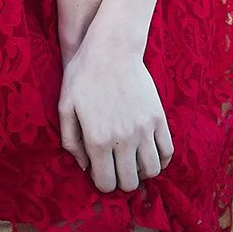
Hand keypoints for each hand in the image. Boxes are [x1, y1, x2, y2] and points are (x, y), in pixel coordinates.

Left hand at [58, 35, 173, 193]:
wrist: (112, 47)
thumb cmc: (83, 75)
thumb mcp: (65, 107)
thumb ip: (71, 142)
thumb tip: (84, 167)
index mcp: (97, 140)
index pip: (106, 183)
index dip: (102, 182)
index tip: (101, 170)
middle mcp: (122, 140)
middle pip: (130, 182)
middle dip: (122, 180)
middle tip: (117, 166)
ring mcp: (143, 129)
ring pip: (152, 170)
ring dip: (142, 171)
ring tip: (134, 160)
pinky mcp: (158, 117)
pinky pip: (167, 151)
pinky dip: (161, 159)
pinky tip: (150, 152)